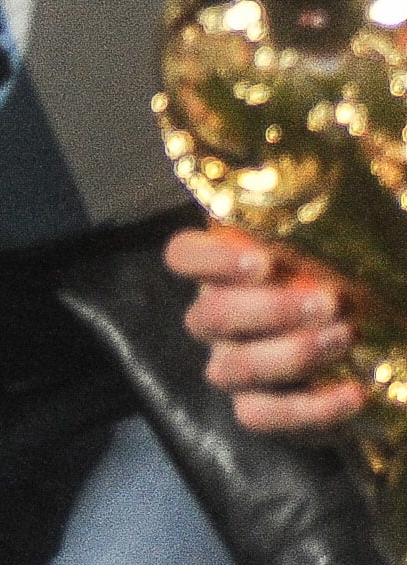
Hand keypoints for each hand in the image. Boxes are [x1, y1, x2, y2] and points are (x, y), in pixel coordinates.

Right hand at [168, 225, 365, 434]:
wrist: (382, 341)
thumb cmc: (359, 278)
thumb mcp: (355, 237)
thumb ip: (341, 213)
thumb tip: (344, 148)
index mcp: (230, 269)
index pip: (182, 256)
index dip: (208, 260)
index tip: (262, 259)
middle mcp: (218, 319)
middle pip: (208, 316)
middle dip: (267, 310)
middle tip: (327, 300)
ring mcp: (233, 366)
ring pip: (231, 368)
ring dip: (289, 355)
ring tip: (345, 337)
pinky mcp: (259, 410)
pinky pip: (261, 416)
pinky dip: (309, 409)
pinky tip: (353, 392)